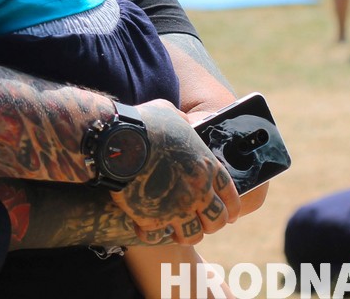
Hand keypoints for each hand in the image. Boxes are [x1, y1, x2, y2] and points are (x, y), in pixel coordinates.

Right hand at [110, 100, 240, 245]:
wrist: (117, 140)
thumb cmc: (142, 123)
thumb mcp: (168, 112)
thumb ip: (180, 121)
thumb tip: (181, 121)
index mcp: (206, 166)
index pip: (231, 195)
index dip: (232, 207)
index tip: (230, 214)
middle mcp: (197, 191)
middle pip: (216, 220)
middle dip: (210, 224)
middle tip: (201, 224)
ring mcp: (176, 208)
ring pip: (192, 235)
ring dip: (185, 234)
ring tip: (176, 231)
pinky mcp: (152, 219)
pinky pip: (158, 237)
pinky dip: (153, 235)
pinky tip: (146, 229)